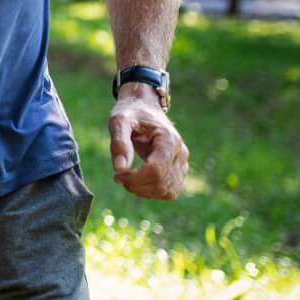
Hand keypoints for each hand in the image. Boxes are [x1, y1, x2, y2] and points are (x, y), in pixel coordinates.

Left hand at [109, 85, 188, 199]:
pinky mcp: (179, 171)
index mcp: (169, 140)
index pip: (155, 170)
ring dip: (144, 191)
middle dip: (137, 186)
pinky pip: (169, 191)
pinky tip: (137, 181)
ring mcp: (182, 163)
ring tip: (127, 179)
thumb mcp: (119, 120)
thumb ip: (119, 143)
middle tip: (119, 176)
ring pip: (167, 192)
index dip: (135, 178)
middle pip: (161, 183)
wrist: (144, 107)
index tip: (117, 175)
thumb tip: (119, 170)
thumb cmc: (131, 112)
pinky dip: (152, 192)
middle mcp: (181, 153)